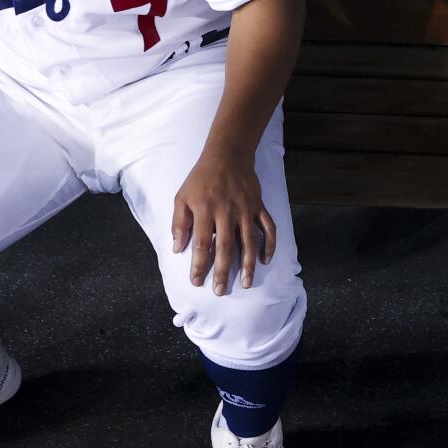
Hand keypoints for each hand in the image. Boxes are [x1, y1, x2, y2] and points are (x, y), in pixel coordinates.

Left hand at [172, 149, 276, 295]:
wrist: (227, 156)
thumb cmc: (200, 179)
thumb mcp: (182, 197)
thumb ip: (179, 224)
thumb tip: (178, 249)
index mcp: (205, 210)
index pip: (202, 243)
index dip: (199, 265)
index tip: (197, 282)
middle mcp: (226, 212)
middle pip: (226, 247)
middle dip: (223, 272)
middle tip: (221, 291)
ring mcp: (245, 210)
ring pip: (249, 241)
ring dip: (248, 264)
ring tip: (246, 283)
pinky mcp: (258, 207)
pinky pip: (268, 228)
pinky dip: (269, 244)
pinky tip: (266, 260)